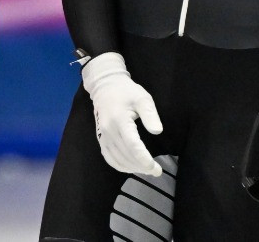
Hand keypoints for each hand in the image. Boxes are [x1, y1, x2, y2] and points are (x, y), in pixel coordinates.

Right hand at [82, 52, 162, 175]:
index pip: (133, 145)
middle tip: (156, 171)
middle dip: (141, 166)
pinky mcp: (100, 138)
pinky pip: (108, 157)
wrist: (105, 86)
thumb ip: (150, 114)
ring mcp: (103, 136)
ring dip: (132, 168)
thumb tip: (157, 131)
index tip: (156, 168)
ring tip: (146, 170)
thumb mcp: (143, 98)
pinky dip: (120, 166)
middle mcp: (109, 130)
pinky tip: (131, 167)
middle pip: (126, 155)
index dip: (144, 159)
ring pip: (117, 159)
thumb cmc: (127, 91)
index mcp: (120, 120)